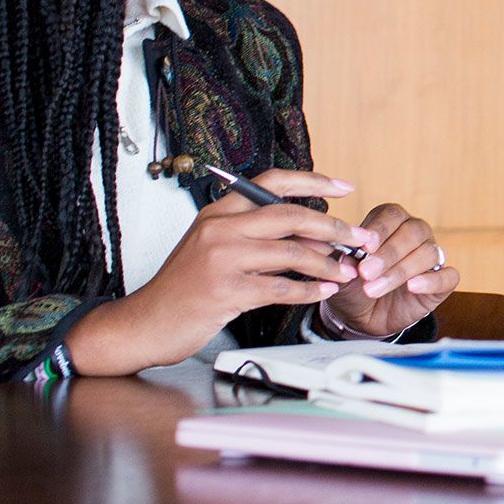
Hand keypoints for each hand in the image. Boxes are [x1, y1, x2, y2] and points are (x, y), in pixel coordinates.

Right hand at [65, 170, 379, 375]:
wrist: (144, 323)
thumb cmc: (184, 288)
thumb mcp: (215, 249)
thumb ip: (257, 237)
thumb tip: (314, 234)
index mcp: (217, 212)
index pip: (271, 182)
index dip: (313, 180)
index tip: (345, 186)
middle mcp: (219, 229)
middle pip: (289, 215)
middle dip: (332, 227)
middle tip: (359, 237)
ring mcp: (220, 259)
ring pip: (290, 253)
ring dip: (326, 263)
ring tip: (345, 271)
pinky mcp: (225, 291)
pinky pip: (280, 288)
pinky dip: (307, 291)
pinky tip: (322, 292)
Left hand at [321, 203, 459, 337]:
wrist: (361, 318)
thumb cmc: (351, 286)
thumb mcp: (338, 271)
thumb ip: (338, 257)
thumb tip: (336, 249)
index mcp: (390, 222)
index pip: (391, 214)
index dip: (380, 229)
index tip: (364, 247)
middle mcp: (414, 234)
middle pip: (412, 232)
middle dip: (388, 254)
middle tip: (366, 272)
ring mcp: (431, 257)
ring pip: (427, 253)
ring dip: (400, 271)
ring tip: (374, 288)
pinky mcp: (442, 282)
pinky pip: (448, 276)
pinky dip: (431, 280)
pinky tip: (413, 286)